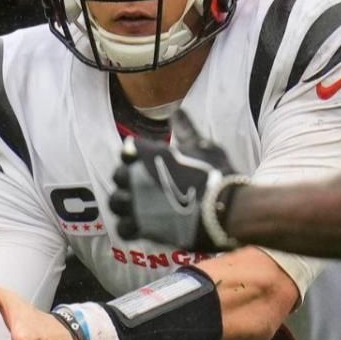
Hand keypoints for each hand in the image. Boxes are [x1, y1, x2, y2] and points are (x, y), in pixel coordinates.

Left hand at [109, 110, 238, 249]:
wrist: (224, 210)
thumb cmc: (216, 175)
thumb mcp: (203, 146)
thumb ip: (185, 130)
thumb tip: (176, 111)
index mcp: (150, 154)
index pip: (128, 149)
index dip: (134, 155)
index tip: (144, 161)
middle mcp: (138, 177)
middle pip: (119, 175)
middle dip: (128, 179)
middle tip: (143, 185)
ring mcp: (138, 203)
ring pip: (116, 202)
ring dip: (124, 203)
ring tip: (139, 205)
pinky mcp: (143, 227)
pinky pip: (124, 228)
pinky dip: (129, 227)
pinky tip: (141, 224)